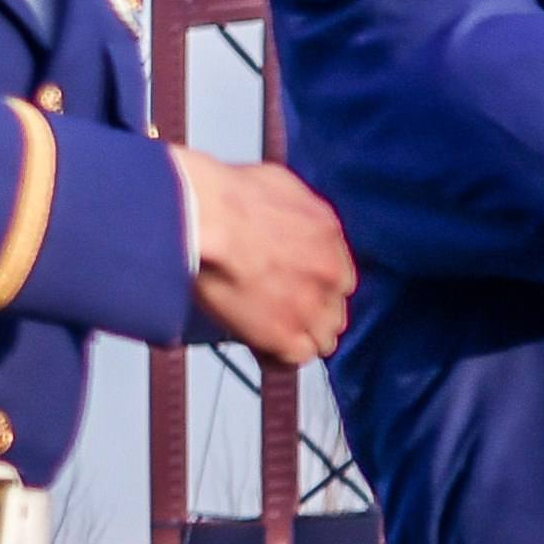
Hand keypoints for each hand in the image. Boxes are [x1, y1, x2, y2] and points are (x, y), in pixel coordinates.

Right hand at [180, 145, 353, 366]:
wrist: (204, 217)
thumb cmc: (226, 194)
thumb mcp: (278, 185)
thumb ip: (294, 212)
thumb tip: (285, 217)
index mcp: (329, 235)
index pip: (339, 276)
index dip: (318, 286)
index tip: (298, 289)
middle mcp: (330, 274)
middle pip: (334, 309)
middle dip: (313, 313)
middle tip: (282, 312)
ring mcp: (311, 307)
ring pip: (322, 338)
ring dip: (300, 336)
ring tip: (271, 332)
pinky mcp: (284, 335)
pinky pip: (297, 358)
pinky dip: (280, 355)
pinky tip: (263, 347)